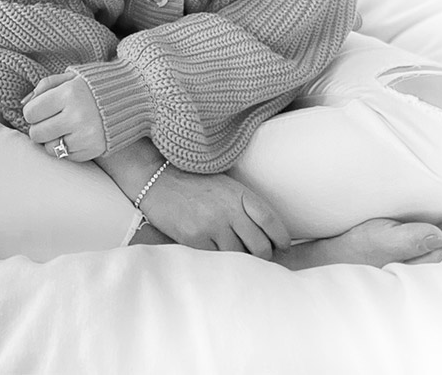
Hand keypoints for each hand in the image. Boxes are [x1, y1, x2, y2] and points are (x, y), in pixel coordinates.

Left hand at [23, 72, 106, 161]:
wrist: (134, 95)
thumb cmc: (97, 84)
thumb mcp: (72, 76)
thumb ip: (45, 86)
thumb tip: (23, 103)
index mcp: (70, 93)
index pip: (30, 112)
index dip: (33, 110)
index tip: (43, 108)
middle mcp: (77, 116)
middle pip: (36, 133)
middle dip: (40, 127)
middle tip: (53, 119)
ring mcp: (86, 135)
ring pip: (49, 148)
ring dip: (52, 139)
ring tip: (64, 128)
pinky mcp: (93, 150)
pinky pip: (66, 157)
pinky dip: (67, 148)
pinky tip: (76, 135)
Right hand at [140, 167, 290, 260]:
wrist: (158, 179)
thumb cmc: (193, 182)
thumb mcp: (224, 185)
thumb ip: (242, 205)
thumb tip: (261, 232)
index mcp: (239, 194)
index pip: (270, 219)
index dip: (280, 237)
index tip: (283, 245)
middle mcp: (229, 210)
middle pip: (260, 245)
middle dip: (264, 255)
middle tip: (261, 257)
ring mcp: (212, 226)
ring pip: (240, 256)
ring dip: (242, 260)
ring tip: (239, 258)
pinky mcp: (195, 239)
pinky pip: (217, 259)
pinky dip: (220, 261)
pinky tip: (219, 257)